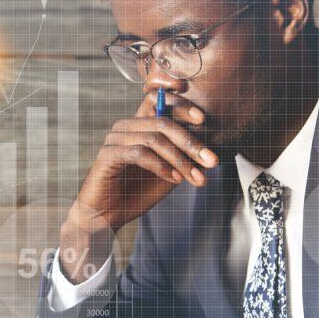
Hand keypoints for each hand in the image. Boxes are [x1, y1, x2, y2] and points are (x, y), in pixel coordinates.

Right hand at [58, 94, 216, 282]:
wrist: (106, 216)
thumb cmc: (136, 193)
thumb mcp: (168, 173)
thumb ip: (183, 159)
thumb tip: (210, 152)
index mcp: (139, 126)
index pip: (159, 101)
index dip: (181, 105)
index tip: (203, 119)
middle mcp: (125, 127)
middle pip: (162, 122)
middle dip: (191, 142)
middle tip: (211, 161)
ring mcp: (114, 140)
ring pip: (154, 138)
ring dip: (179, 159)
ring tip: (194, 177)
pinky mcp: (107, 155)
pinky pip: (139, 153)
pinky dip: (160, 166)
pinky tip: (174, 179)